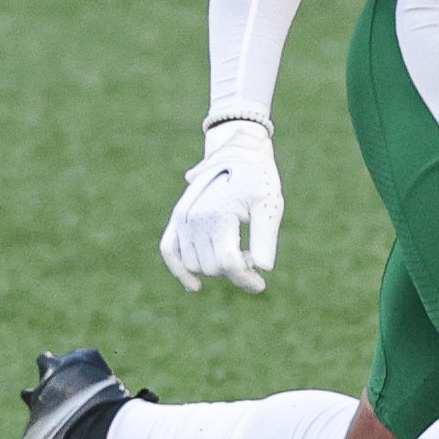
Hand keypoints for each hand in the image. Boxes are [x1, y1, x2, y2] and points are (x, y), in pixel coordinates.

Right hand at [160, 118, 283, 292]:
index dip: (246, 279)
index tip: (261, 285)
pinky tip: (195, 286)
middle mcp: (194, 219)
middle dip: (234, 270)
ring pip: (195, 265)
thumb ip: (265, 237)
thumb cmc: (258, 178)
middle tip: (252, 256)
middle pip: (213, 268)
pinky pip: (169, 250)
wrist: (238, 152)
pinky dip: (180, 269)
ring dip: (215, 268)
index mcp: (218, 215)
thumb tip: (264, 268)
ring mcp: (182, 219)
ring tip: (236, 251)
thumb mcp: (269, 205)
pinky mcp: (177, 219)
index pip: (229, 263)